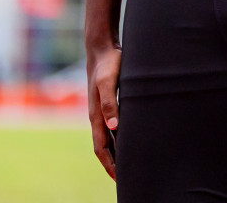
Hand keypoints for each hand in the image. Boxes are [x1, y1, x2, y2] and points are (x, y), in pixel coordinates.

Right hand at [87, 41, 122, 179]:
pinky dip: (119, 137)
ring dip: (117, 152)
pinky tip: (130, 138)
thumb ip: (110, 102)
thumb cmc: (108, 63)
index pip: (101, 147)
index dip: (109, 164)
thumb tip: (113, 127)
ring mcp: (103, 110)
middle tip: (126, 178)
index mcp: (96, 115)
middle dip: (113, 163)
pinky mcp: (110, 102)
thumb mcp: (109, 81)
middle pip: (104, 147)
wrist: (103, 48)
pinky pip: (113, 126)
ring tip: (129, 163)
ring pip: (108, 138)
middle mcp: (98, 116)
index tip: (119, 179)